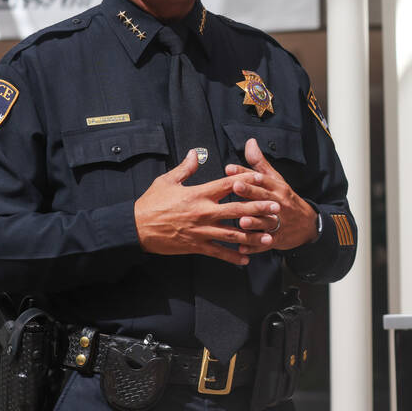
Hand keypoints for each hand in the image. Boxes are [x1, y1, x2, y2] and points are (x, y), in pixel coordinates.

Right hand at [133, 149, 280, 265]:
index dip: (246, 180)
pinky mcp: (196, 246)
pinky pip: (218, 252)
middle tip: (276, 207)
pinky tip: (246, 259)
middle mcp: (203, 212)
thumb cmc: (150, 203)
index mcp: (198, 194)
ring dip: (252, 235)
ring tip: (270, 236)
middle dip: (258, 208)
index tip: (261, 177)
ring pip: (232, 234)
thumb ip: (184, 168)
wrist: (135, 228)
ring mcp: (201, 231)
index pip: (227, 184)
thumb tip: (195, 153)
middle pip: (237, 209)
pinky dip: (233, 257)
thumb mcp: (166, 181)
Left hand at [225, 138, 318, 252]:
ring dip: (254, 222)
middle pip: (263, 197)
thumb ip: (259, 164)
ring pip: (266, 222)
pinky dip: (255, 247)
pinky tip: (243, 249)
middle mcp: (278, 204)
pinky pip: (265, 243)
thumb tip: (250, 143)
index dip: (246, 173)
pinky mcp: (278, 239)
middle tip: (236, 187)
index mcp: (277, 188)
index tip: (230, 168)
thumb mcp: (276, 180)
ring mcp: (280, 222)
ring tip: (242, 222)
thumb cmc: (286, 200)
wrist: (307, 224)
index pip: (261, 178)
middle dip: (250, 193)